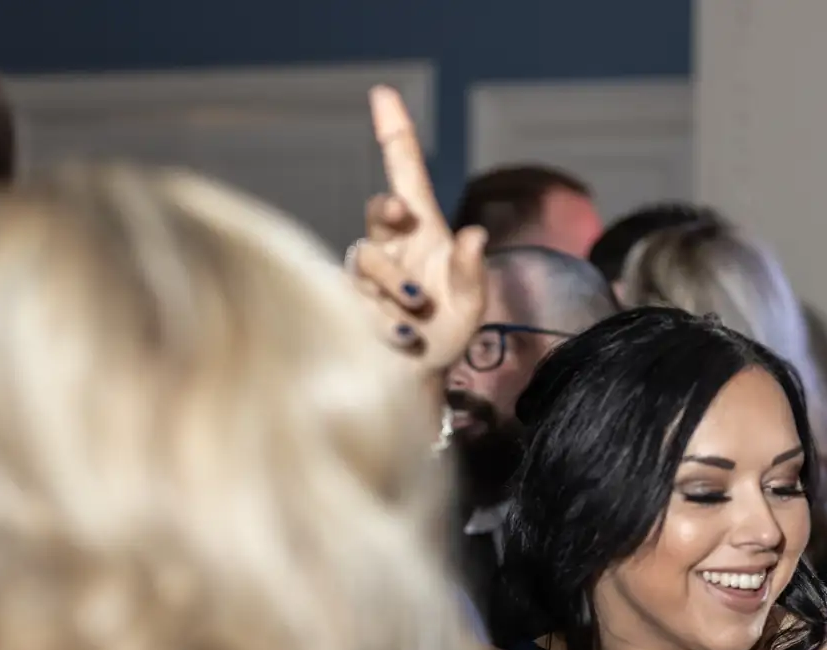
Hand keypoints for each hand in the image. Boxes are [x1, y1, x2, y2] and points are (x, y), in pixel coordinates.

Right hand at [347, 86, 487, 374]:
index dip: (394, 131)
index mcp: (424, 229)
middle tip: (400, 213)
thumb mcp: (472, 303)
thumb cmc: (447, 330)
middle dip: (385, 208)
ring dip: (394, 283)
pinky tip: (408, 339)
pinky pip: (362, 302)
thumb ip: (472, 270)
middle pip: (378, 210)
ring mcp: (370, 274)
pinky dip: (389, 322)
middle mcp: (393, 245)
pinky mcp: (352, 305)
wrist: (419, 377)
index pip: (406, 171)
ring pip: (367, 259)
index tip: (383, 94)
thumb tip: (474, 234)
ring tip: (418, 310)